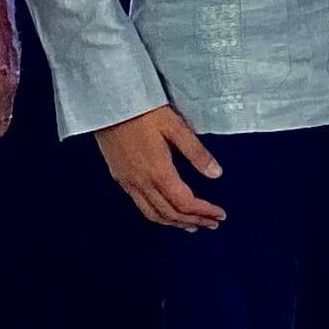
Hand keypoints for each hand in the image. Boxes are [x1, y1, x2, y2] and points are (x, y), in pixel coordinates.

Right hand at [93, 106, 224, 230]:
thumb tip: (217, 173)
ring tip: (192, 225)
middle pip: (171, 213)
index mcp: (158, 171)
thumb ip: (196, 152)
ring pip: (153, 214)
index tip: (220, 215)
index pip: (185, 202)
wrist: (108, 102)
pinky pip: (140, 205)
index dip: (204, 212)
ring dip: (175, 223)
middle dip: (194, 221)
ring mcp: (128, 182)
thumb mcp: (175, 126)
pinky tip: (166, 211)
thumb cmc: (142, 110)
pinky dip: (158, 214)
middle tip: (212, 224)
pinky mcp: (119, 177)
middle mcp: (142, 182)